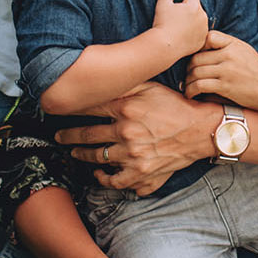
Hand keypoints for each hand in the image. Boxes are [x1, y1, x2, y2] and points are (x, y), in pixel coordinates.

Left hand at [55, 82, 217, 194]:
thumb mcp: (152, 86)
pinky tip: (98, 172)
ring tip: (72, 151)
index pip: (89, 108)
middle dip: (67, 135)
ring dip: (80, 154)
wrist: (201, 130)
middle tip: (57, 134)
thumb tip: (102, 76)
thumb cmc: (176, 106)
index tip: (58, 110)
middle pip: (86, 135)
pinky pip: (114, 181)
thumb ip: (126, 83)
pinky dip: (103, 178)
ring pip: (96, 157)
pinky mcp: (141, 173)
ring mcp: (132, 155)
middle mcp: (126, 132)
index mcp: (126, 108)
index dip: (70, 109)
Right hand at [150, 0, 208, 58]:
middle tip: (179, 4)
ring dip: (191, 18)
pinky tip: (184, 32)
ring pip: (198, 19)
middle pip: (195, 6)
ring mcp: (203, 30)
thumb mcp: (163, 4)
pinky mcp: (202, 41)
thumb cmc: (162, 24)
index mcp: (194, 6)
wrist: (164, 47)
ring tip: (180, 22)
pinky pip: (198, 32)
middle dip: (188, 4)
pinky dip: (193, 30)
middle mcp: (203, 17)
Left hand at [184, 30, 257, 110]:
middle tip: (187, 75)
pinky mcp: (224, 86)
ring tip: (187, 86)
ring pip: (195, 72)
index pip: (207, 37)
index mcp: (233, 44)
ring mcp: (226, 70)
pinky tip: (190, 94)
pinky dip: (190, 91)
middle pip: (196, 57)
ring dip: (187, 81)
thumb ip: (227, 46)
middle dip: (188, 68)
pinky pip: (199, 86)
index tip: (195, 57)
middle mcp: (228, 55)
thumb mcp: (245, 50)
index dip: (197, 47)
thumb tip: (204, 48)